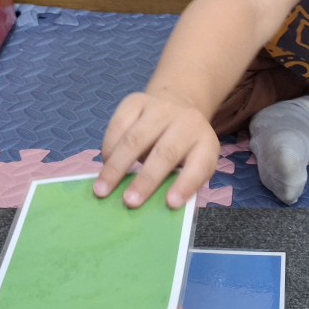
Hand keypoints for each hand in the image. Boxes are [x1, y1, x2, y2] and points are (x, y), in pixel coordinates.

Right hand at [96, 91, 221, 208]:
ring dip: (117, 166)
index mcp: (205, 144)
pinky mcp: (137, 101)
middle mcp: (186, 122)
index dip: (185, 185)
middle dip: (145, 180)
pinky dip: (109, 147)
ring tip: (102, 189)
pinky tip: (104, 165)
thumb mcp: (194, 163)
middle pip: (164, 152)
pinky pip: (118, 125)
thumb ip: (181, 183)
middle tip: (129, 202)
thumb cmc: (183, 148)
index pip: (199, 166)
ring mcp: (160, 109)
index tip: (171, 204)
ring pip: (135, 138)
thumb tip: (158, 207)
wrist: (177, 105)